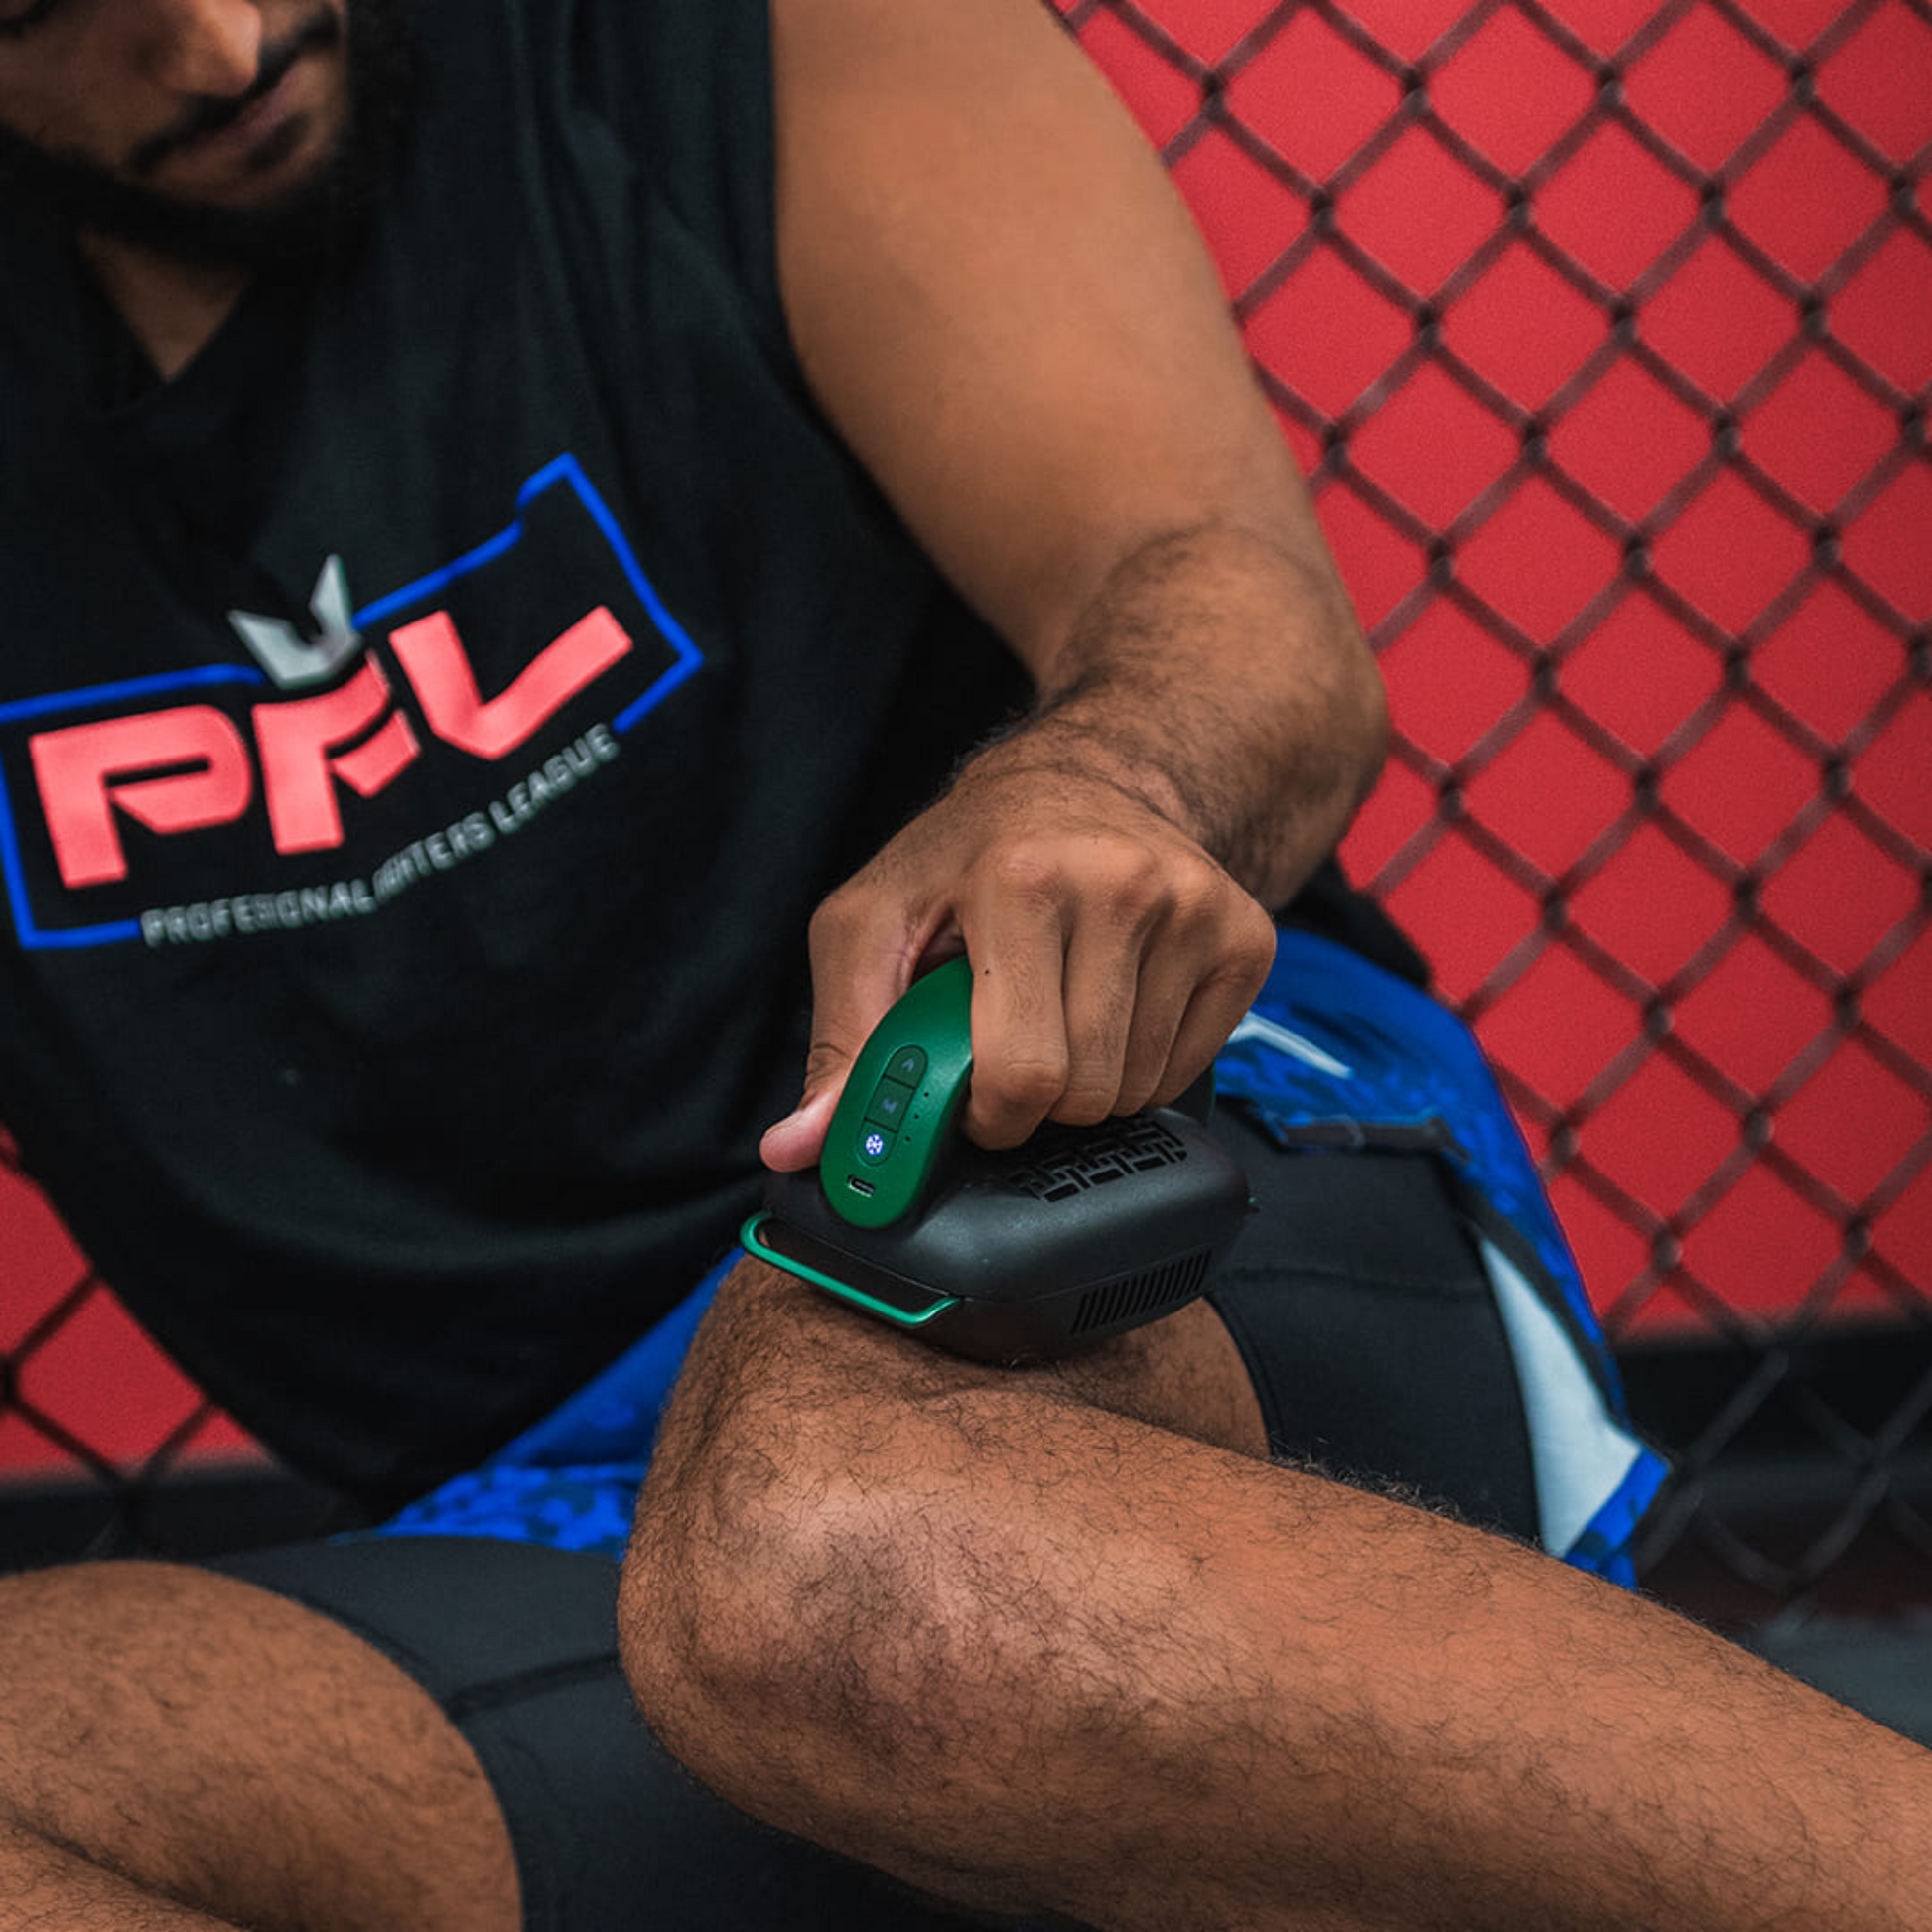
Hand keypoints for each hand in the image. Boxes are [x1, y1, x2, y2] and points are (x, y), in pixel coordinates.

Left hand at [759, 754, 1276, 1170]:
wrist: (1088, 778)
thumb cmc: (968, 854)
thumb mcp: (873, 921)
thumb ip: (841, 1037)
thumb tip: (800, 1146)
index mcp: (1019, 877)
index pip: (1022, 1071)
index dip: (989, 1116)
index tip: (973, 1100)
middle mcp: (1121, 883)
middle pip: (1084, 1093)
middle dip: (1035, 1103)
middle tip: (1011, 1048)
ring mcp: (1194, 908)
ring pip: (1139, 1090)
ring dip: (1089, 1085)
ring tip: (1060, 1013)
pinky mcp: (1245, 936)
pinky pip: (1190, 1070)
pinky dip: (1144, 1067)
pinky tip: (1113, 1006)